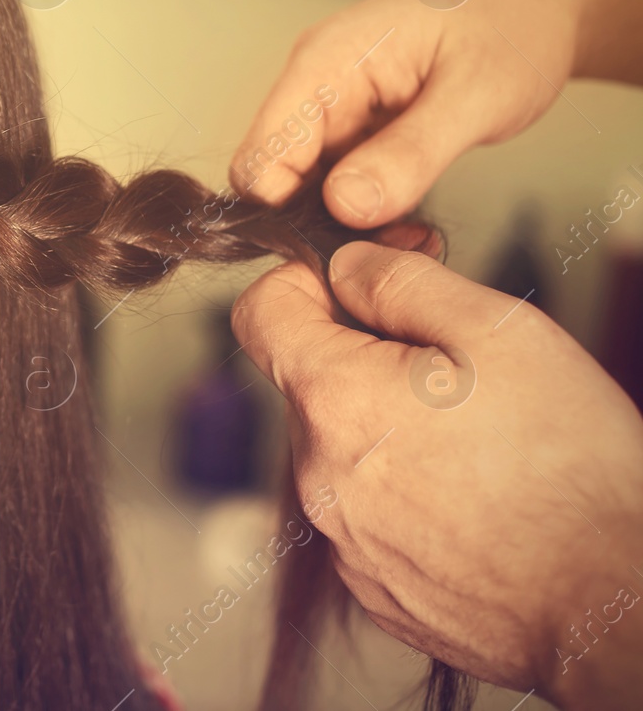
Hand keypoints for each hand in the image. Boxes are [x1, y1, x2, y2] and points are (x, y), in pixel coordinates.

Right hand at [229, 0, 642, 227]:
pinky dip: (367, 208)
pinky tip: (408, 215)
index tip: (341, 245)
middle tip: (392, 245)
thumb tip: (343, 205)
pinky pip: (338, 181)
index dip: (285, 213)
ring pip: (307, 187)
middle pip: (276, 180)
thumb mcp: (475, 94)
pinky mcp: (355, 125)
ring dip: (349, 220)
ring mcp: (333, 105)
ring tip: (410, 231)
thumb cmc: (516, 20)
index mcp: (323, 63)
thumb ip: (409, 153)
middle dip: (322, 224)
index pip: (260, 159)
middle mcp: (314, 84)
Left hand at [231, 241, 642, 706]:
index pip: (258, 312)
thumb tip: (342, 264)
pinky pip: (368, 515)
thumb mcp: (496, 331)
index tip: (359, 287)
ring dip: (387, 429)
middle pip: (308, 383)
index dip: (304, 282)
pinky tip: (475, 499)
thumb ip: (398, 282)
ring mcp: (341, 540)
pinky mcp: (372, 586)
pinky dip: (406, 495)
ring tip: (477, 442)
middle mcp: (316, 475)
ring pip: (341, 451)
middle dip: (364, 359)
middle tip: (453, 367)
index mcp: (333, 399)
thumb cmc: (568, 467)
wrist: (610, 602)